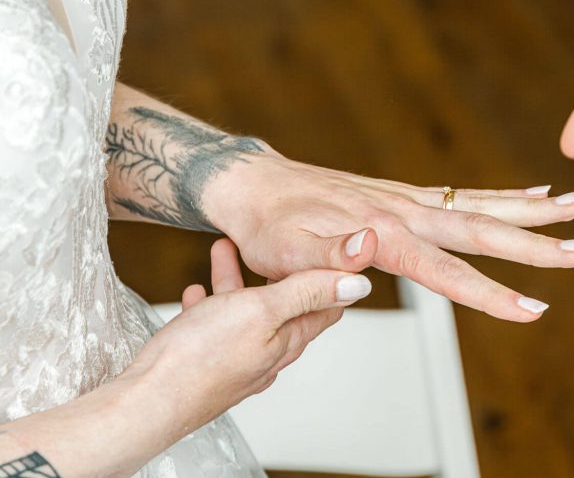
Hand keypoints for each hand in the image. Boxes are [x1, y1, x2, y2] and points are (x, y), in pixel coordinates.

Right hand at [130, 238, 371, 430]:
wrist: (147, 401)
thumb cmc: (201, 357)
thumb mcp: (262, 310)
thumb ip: (308, 293)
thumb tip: (359, 284)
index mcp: (288, 340)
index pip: (325, 305)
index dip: (329, 274)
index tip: (325, 246)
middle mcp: (267, 354)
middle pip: (282, 303)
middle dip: (275, 269)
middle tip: (268, 241)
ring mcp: (237, 361)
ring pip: (244, 312)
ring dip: (236, 280)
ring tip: (222, 251)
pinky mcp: (208, 366)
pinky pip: (215, 329)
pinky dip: (210, 306)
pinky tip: (195, 294)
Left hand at [203, 157, 573, 321]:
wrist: (256, 186)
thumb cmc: (269, 224)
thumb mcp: (285, 249)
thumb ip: (330, 253)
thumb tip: (372, 245)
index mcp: (383, 231)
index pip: (447, 270)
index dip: (492, 293)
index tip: (534, 308)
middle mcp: (404, 210)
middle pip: (481, 227)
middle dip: (535, 243)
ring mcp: (409, 199)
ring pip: (481, 204)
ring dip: (530, 209)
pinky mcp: (406, 196)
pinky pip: (463, 195)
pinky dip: (500, 195)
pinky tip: (526, 194)